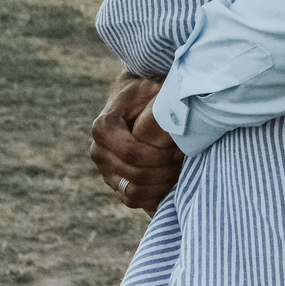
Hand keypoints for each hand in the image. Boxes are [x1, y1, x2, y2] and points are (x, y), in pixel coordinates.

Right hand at [90, 71, 182, 213]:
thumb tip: (178, 106)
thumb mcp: (151, 86)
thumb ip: (160, 95)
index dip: (157, 156)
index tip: (180, 150)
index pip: (131, 152)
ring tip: (181, 174)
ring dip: (159, 188)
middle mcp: (99, 152)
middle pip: (133, 174)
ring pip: (131, 192)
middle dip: (163, 172)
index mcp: (103, 127)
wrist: (131, 98)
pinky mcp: (114, 182)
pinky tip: (172, 187)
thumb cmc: (145, 90)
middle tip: (185, 163)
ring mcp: (105, 170)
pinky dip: (153, 198)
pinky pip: (132, 200)